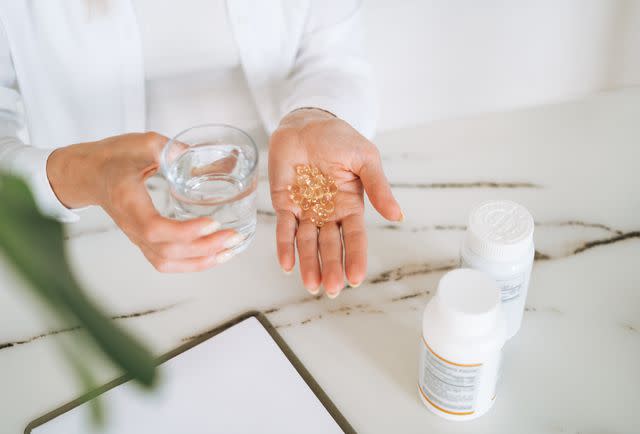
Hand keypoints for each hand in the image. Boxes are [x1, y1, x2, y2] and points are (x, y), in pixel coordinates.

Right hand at [46, 132, 242, 271]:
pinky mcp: (144, 240)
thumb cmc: (112, 158)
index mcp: (128, 202)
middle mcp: (132, 226)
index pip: (155, 229)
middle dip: (204, 248)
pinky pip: (167, 261)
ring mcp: (137, 237)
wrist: (90, 173)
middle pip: (167, 252)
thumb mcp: (140, 143)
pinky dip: (192, 263)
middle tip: (232, 236)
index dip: (185, 232)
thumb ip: (167, 148)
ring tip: (228, 250)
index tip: (213, 222)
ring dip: (201, 261)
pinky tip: (213, 255)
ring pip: (167, 262)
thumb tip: (194, 154)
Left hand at [269, 109, 402, 296]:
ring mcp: (306, 211)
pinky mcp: (285, 204)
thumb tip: (397, 216)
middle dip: (331, 267)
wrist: (307, 122)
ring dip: (309, 264)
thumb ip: (378, 187)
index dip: (356, 257)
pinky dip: (285, 247)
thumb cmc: (339, 138)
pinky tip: (287, 265)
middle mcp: (329, 213)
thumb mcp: (365, 159)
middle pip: (331, 245)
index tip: (357, 279)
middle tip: (332, 289)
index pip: (355, 237)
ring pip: (307, 243)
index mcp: (351, 205)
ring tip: (311, 285)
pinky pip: (284, 229)